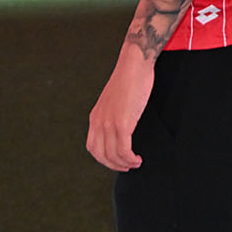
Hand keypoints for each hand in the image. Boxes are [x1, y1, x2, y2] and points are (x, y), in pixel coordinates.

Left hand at [87, 44, 154, 170]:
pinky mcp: (122, 123)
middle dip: (114, 165)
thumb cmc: (129, 78)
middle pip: (101, 155)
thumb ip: (114, 112)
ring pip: (113, 155)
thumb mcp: (115, 99)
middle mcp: (99, 122)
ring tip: (136, 163)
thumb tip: (123, 123)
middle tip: (128, 166)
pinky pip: (123, 150)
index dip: (104, 158)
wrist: (134, 64)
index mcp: (95, 117)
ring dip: (125, 164)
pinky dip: (130, 158)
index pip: (93, 147)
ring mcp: (109, 123)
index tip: (117, 160)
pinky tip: (137, 158)